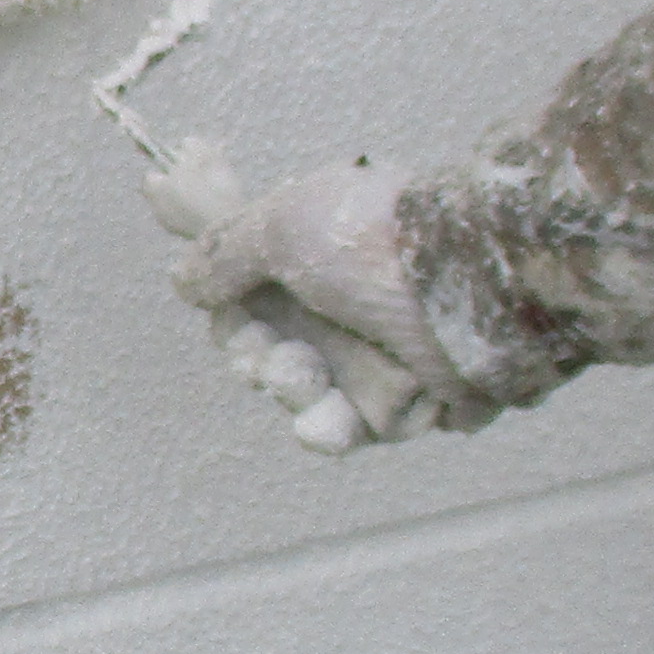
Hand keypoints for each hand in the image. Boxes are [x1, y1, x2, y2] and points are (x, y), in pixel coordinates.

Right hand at [148, 151, 482, 455]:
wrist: (471, 285)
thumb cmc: (379, 241)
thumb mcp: (282, 224)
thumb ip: (222, 250)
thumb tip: (183, 277)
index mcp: (314, 254)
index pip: (247, 295)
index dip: (228, 311)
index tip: (227, 309)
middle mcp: (340, 304)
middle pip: (264, 351)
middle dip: (255, 356)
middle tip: (270, 350)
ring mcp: (371, 354)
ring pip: (300, 394)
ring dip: (291, 389)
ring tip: (308, 377)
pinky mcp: (402, 403)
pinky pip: (348, 430)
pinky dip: (329, 429)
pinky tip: (325, 420)